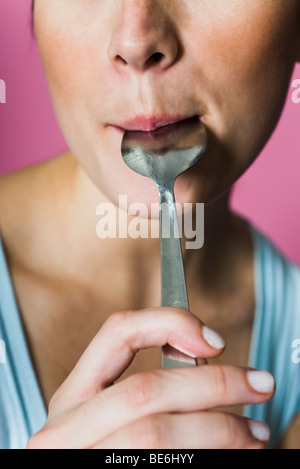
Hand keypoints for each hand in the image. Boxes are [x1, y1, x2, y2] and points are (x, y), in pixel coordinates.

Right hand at [27, 307, 273, 448]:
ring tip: (254, 433)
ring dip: (219, 428)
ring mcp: (79, 459)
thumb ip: (147, 394)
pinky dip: (208, 454)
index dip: (169, 324)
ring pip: (157, 433)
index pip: (117, 332)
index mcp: (70, 399)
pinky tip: (231, 454)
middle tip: (258, 385)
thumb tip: (207, 362)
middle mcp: (65, 428)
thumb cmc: (106, 455)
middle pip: (147, 388)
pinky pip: (163, 463)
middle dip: (214, 384)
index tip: (214, 340)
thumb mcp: (109, 422)